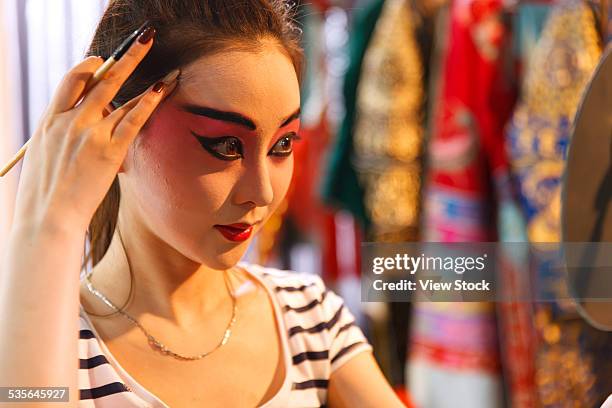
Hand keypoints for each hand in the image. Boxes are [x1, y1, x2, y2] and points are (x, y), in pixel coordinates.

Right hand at [12, 30, 174, 233]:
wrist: (46, 220)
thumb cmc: (45, 197)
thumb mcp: (46, 159)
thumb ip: (63, 140)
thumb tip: (81, 135)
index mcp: (49, 122)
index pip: (69, 82)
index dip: (88, 67)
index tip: (102, 59)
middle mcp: (69, 121)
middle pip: (98, 78)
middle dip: (124, 57)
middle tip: (143, 40)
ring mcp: (89, 134)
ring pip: (119, 95)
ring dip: (145, 75)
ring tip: (165, 63)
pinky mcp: (108, 150)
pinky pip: (133, 119)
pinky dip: (150, 101)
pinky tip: (164, 88)